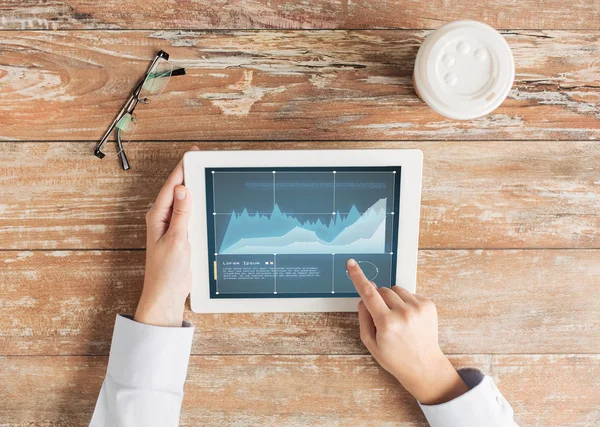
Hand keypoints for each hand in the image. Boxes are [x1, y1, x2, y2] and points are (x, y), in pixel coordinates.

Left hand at [134, 147, 197, 326]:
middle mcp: (164, 218)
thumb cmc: (166, 271)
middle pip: (178, 190)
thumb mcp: (177, 240)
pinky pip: (191, 214)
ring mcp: (173, 226)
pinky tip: (207, 201)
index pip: (171, 186)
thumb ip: (181, 214)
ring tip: (207, 174)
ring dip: (195, 190)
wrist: (167, 293)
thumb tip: (183, 188)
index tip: (194, 155)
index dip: (183, 169)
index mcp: (158, 216)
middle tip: (205, 161)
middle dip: (190, 175)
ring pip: (185, 201)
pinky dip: (198, 205)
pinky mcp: (181, 234)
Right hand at [347, 258, 468, 404]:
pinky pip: (410, 293)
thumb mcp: (370, 343)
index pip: (368, 293)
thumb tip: (363, 297)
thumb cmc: (395, 357)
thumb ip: (363, 317)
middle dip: (378, 299)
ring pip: (396, 289)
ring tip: (398, 319)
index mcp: (387, 323)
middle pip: (382, 290)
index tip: (351, 264)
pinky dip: (406, 302)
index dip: (358, 276)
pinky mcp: (429, 305)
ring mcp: (418, 308)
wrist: (424, 366)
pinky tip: (409, 319)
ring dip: (393, 299)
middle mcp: (403, 313)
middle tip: (383, 317)